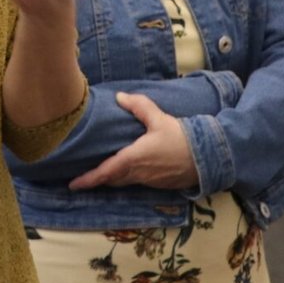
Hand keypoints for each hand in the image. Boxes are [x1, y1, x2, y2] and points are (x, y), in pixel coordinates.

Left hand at [70, 92, 199, 190]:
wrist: (210, 157)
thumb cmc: (182, 138)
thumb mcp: (159, 119)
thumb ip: (139, 107)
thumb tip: (119, 97)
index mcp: (134, 159)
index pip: (106, 172)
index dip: (88, 179)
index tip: (73, 185)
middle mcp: (139, 174)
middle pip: (112, 179)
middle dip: (96, 180)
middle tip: (80, 178)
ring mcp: (150, 181)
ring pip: (124, 181)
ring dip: (111, 179)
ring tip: (98, 174)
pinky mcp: (160, 184)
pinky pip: (137, 182)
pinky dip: (126, 178)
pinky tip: (125, 170)